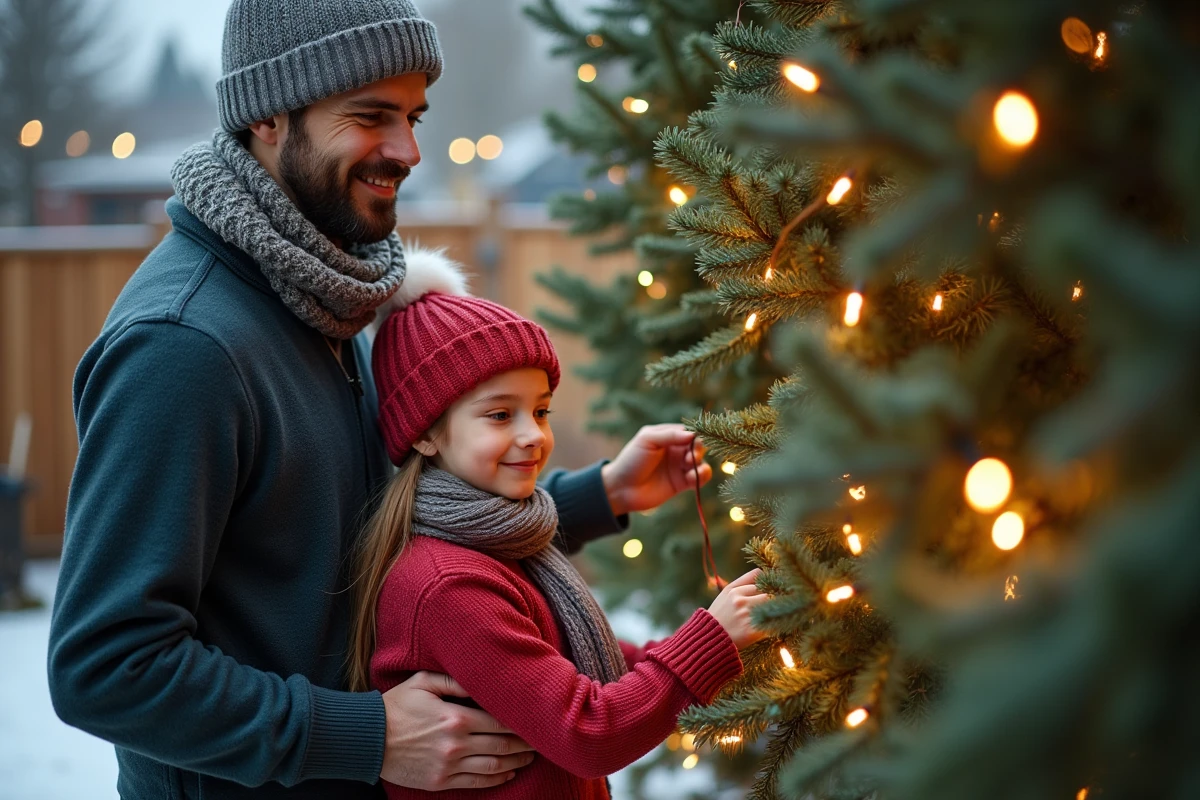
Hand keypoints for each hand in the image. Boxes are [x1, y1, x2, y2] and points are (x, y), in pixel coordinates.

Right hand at [380, 671, 534, 789]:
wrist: (367, 739)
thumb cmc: (395, 706)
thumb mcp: (423, 682)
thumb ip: (454, 680)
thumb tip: (480, 679)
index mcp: (455, 717)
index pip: (499, 721)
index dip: (521, 723)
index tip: (535, 720)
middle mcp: (456, 744)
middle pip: (502, 745)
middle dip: (524, 743)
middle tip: (540, 740)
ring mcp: (448, 766)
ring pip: (493, 766)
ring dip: (516, 762)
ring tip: (529, 757)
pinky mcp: (440, 781)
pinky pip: (476, 782)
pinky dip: (496, 779)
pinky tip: (508, 773)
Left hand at [601, 424, 712, 516]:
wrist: (622, 489)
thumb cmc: (631, 460)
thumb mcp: (647, 440)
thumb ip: (669, 435)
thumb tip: (693, 435)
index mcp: (667, 436)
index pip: (689, 431)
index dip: (695, 434)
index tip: (694, 440)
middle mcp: (676, 450)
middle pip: (698, 446)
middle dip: (698, 450)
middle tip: (690, 457)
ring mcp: (679, 467)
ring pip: (701, 462)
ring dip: (701, 463)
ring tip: (690, 466)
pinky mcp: (682, 483)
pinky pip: (699, 478)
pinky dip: (702, 476)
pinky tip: (692, 477)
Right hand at [707, 569, 769, 649]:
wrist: (709, 640)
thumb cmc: (720, 615)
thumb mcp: (726, 593)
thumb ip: (744, 580)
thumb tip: (763, 571)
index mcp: (734, 591)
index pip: (761, 580)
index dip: (770, 585)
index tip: (776, 589)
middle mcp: (741, 601)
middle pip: (769, 594)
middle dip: (776, 598)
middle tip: (781, 604)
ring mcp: (747, 616)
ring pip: (773, 607)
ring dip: (777, 611)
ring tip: (777, 615)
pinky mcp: (753, 632)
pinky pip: (772, 624)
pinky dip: (775, 625)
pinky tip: (773, 627)